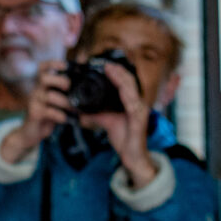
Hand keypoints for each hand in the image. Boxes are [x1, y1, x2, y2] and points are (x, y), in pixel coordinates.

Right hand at [0, 64, 72, 164]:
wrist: (30, 134)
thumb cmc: (47, 115)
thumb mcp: (56, 101)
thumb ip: (66, 92)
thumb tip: (83, 81)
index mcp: (42, 85)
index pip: (43, 68)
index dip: (53, 63)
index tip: (66, 66)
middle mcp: (36, 90)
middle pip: (44, 77)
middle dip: (60, 80)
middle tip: (69, 88)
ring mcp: (34, 102)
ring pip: (49, 96)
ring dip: (65, 102)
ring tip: (73, 108)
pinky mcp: (34, 114)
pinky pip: (49, 112)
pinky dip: (60, 115)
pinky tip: (65, 119)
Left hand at [74, 56, 156, 187]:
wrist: (132, 156)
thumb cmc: (124, 138)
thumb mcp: (107, 122)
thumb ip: (96, 114)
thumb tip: (80, 110)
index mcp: (131, 102)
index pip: (125, 83)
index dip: (117, 73)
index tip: (105, 65)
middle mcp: (138, 103)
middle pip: (129, 82)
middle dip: (118, 71)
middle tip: (106, 64)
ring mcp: (140, 110)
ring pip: (131, 89)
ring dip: (121, 78)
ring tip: (111, 70)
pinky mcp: (140, 119)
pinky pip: (133, 104)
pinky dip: (125, 94)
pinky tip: (120, 88)